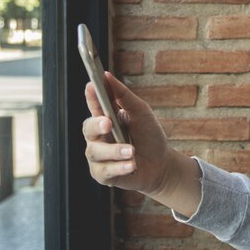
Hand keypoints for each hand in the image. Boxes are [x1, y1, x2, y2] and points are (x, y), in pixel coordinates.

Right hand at [82, 72, 169, 194]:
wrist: (161, 165)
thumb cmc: (149, 136)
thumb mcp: (141, 112)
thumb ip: (124, 96)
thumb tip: (107, 75)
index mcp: (106, 118)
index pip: (94, 105)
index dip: (91, 96)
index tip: (91, 85)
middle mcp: (98, 137)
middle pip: (88, 128)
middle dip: (97, 125)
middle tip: (109, 123)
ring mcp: (99, 156)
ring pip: (95, 152)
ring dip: (115, 150)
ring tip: (132, 151)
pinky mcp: (103, 174)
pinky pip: (104, 171)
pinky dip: (119, 167)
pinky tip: (131, 165)